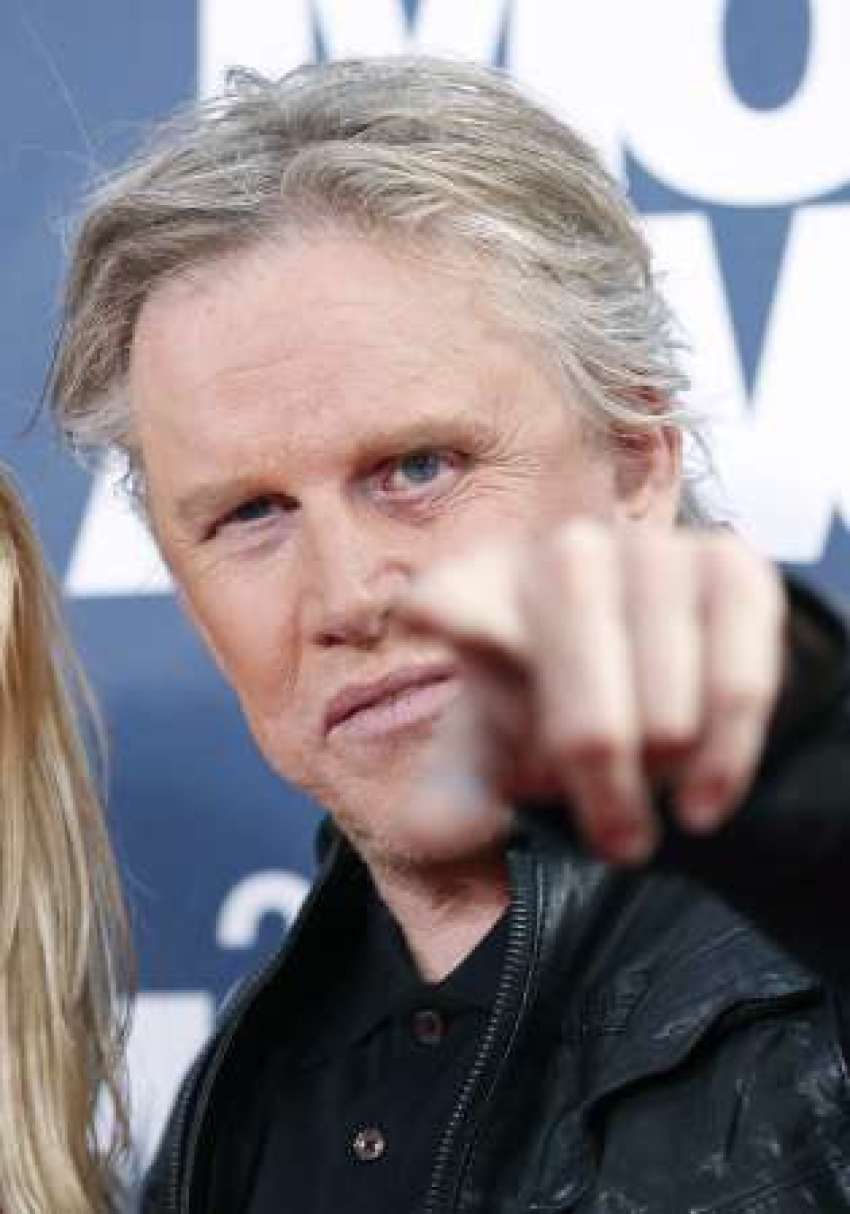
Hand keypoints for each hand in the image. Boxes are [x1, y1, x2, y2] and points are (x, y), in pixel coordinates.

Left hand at [397, 520, 785, 864]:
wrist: (668, 665)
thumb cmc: (554, 702)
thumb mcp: (497, 751)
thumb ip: (459, 792)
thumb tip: (428, 832)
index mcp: (480, 588)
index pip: (447, 595)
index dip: (444, 611)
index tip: (425, 624)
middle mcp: (564, 553)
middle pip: (577, 701)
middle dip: (600, 784)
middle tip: (614, 842)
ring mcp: (651, 551)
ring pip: (663, 710)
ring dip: (662, 776)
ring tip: (655, 797)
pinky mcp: (732, 568)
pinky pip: (737, 687)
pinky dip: (724, 760)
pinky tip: (704, 801)